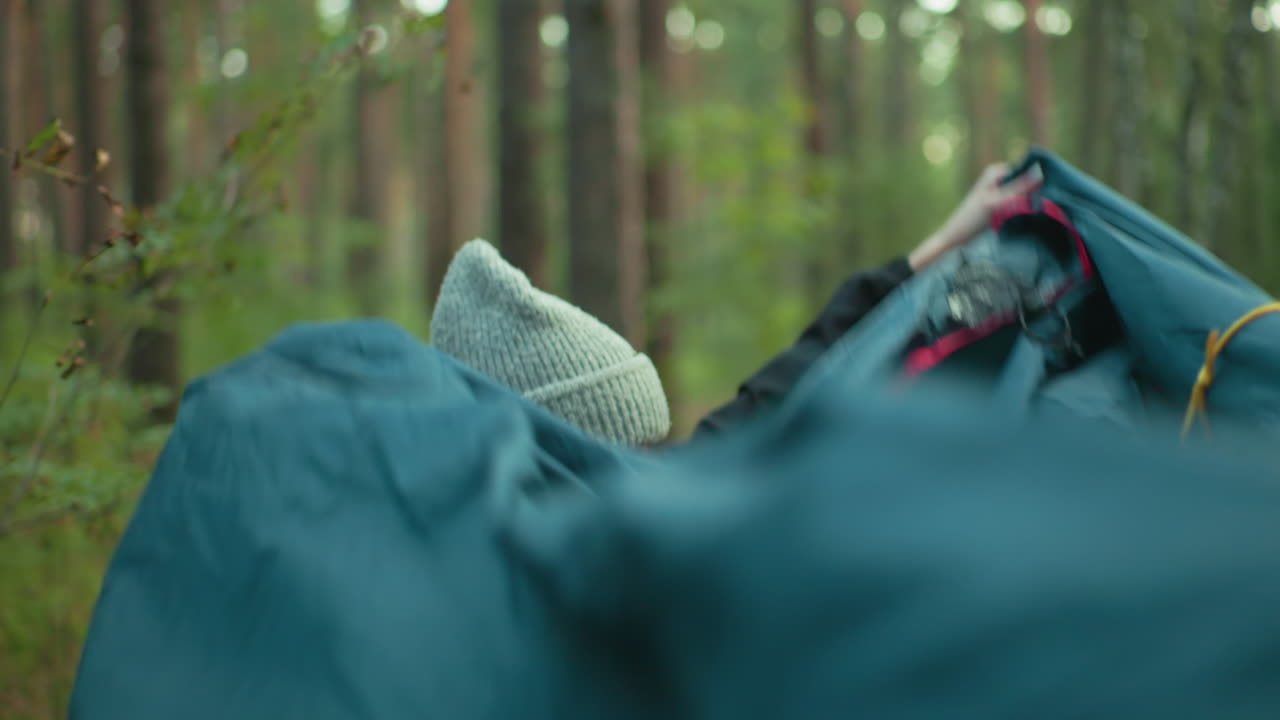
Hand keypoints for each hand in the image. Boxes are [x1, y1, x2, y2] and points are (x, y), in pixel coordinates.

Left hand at [908, 162, 1044, 270]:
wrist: (956, 238)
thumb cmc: (972, 218)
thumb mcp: (997, 202)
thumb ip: (1018, 188)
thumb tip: (1040, 172)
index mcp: (996, 171)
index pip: (1025, 168)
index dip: (1039, 177)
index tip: (1055, 187)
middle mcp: (998, 178)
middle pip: (1025, 180)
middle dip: (1036, 189)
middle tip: (1052, 200)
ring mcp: (999, 191)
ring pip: (1023, 192)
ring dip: (1031, 199)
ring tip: (1045, 207)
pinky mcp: (1000, 204)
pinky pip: (1018, 202)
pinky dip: (1025, 206)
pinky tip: (1036, 213)